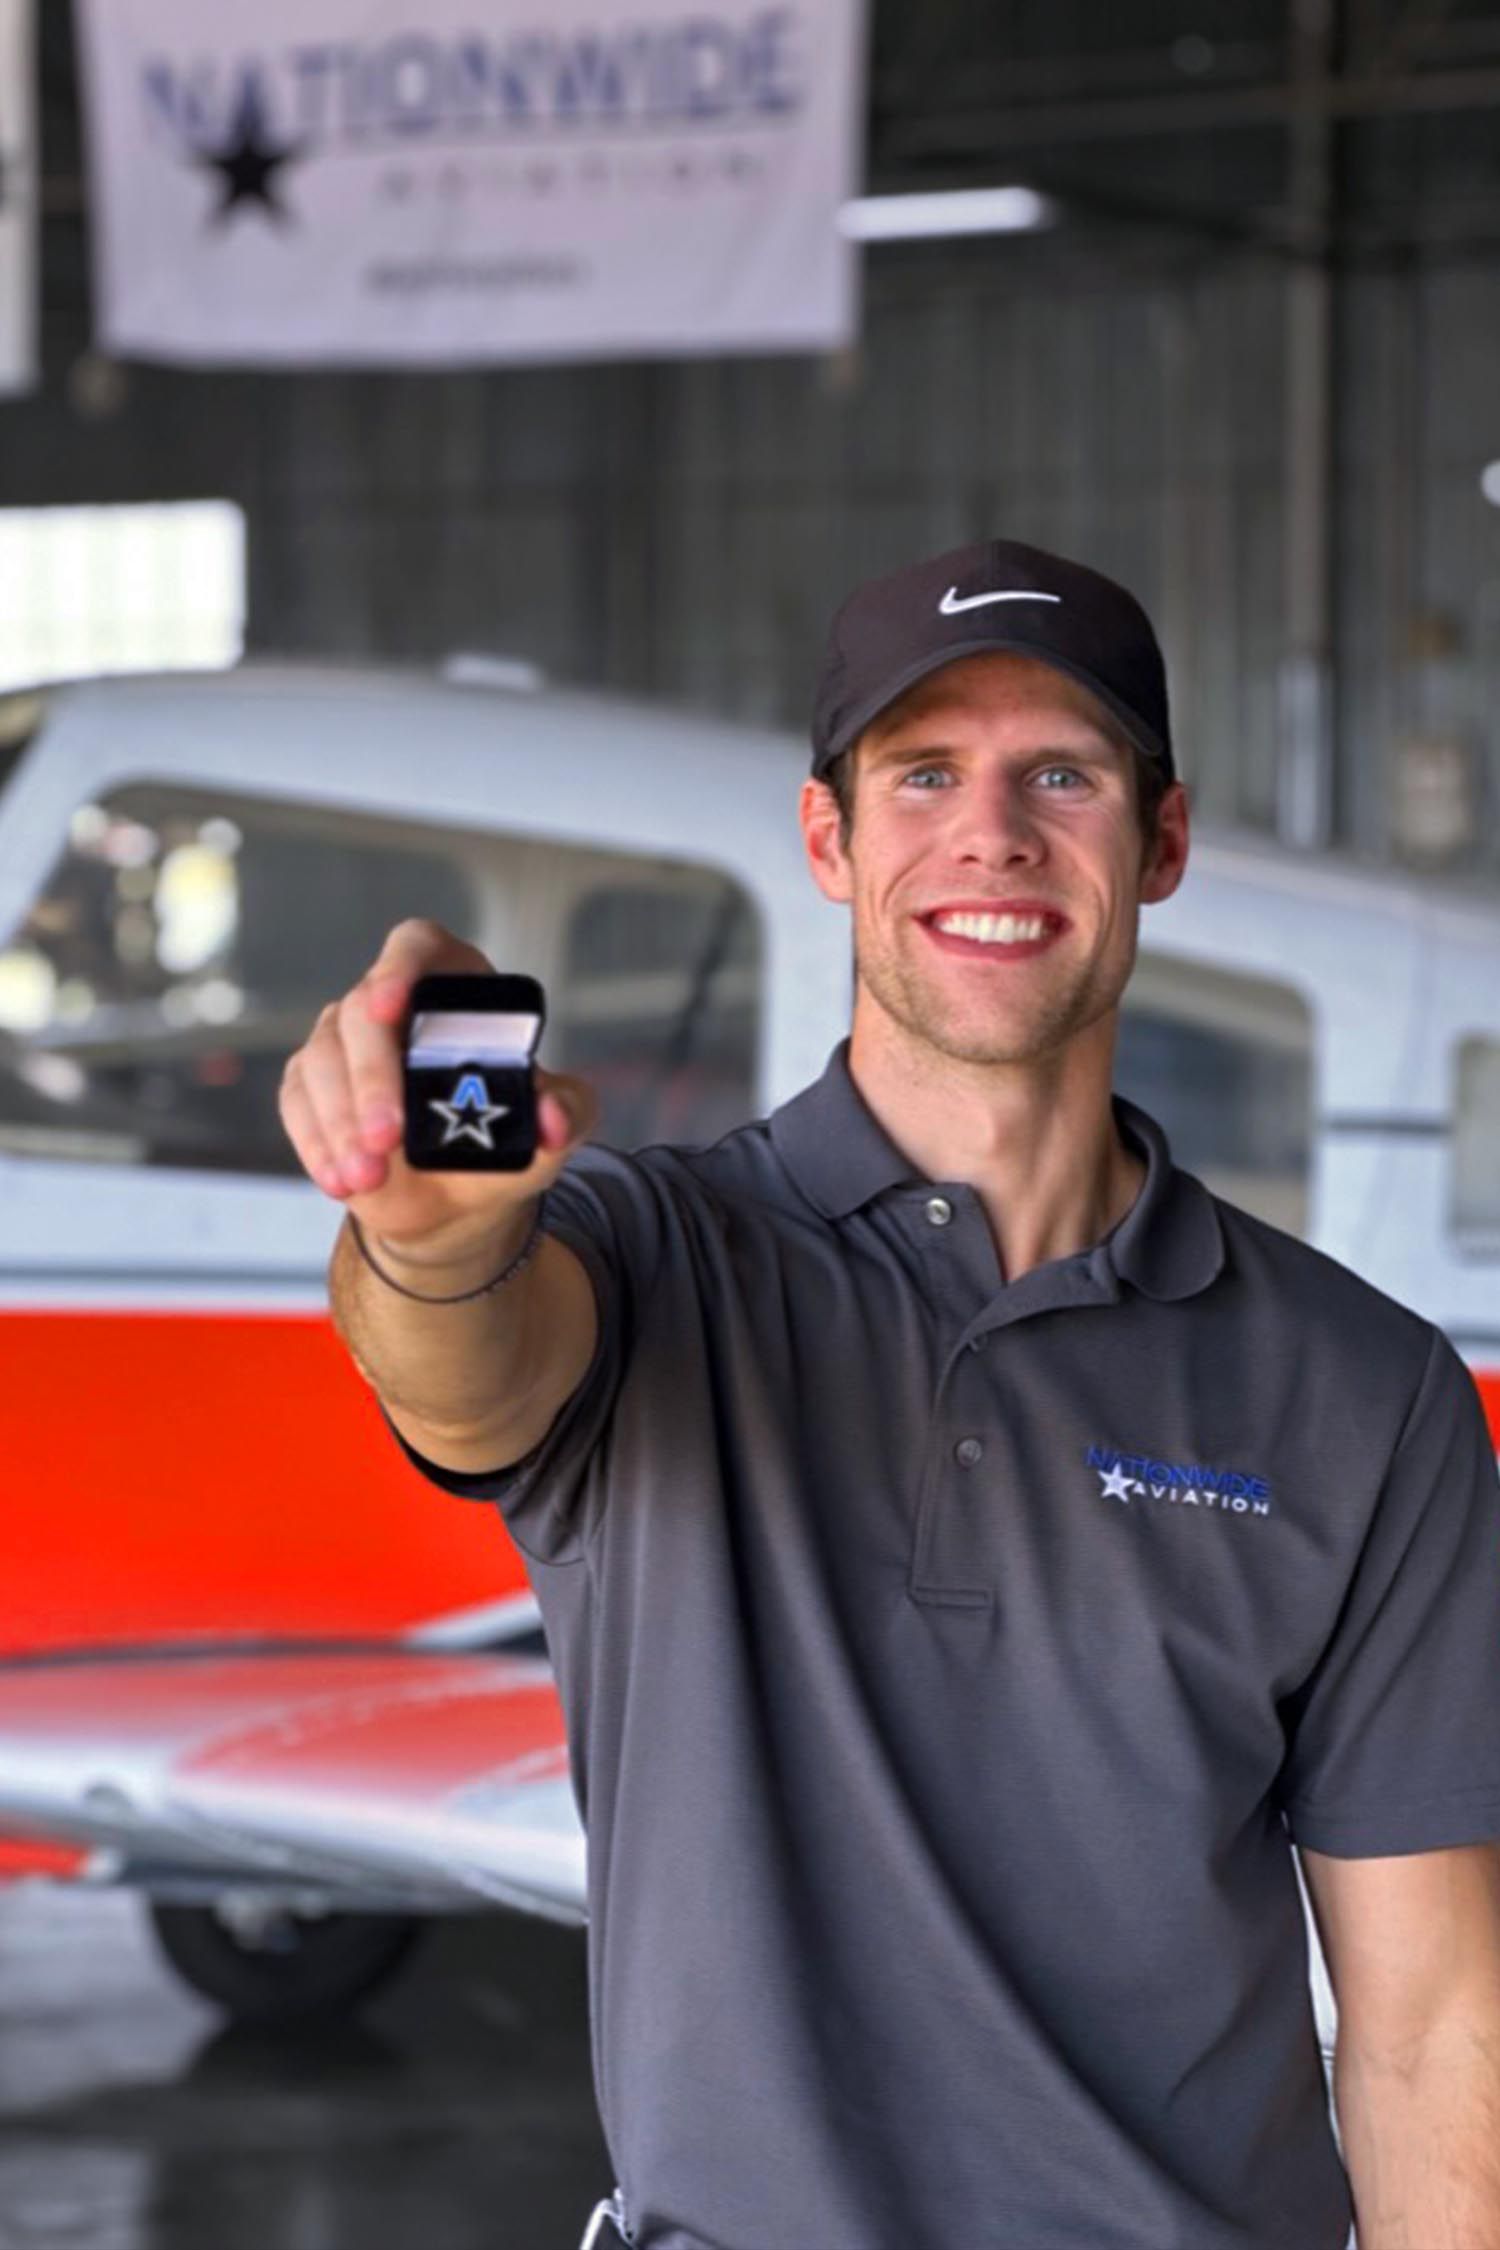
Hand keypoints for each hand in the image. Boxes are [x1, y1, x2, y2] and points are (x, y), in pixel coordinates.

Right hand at [278, 919, 596, 1255]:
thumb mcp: (553, 1128)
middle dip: (371, 1077)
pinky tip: (341, 1181)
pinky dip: (318, 1143)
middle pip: (361, 1014)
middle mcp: (392, 1002)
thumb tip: (553, 1120)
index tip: (389, 1006)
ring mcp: (344, 1041)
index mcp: (454, 987)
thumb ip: (568, 1112)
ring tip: (368, 1177)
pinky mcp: (312, 1084)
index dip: (400, 968)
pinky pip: (299, 1102)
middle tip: (387, 1137)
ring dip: (340, 1122)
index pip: (418, 948)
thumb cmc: (506, 1139)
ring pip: (322, 1060)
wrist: (457, 1197)